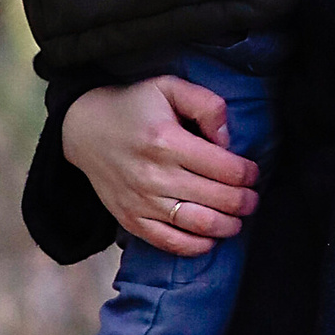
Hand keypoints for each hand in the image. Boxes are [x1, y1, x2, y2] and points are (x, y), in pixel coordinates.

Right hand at [59, 76, 259, 256]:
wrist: (83, 130)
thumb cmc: (133, 106)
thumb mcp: (169, 87)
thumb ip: (206, 105)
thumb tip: (227, 140)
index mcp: (166, 141)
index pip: (226, 168)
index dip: (248, 174)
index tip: (252, 173)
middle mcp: (154, 175)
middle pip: (218, 199)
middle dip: (245, 201)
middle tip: (251, 198)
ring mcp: (141, 201)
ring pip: (200, 225)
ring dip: (228, 226)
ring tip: (238, 219)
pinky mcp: (131, 220)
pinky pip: (171, 243)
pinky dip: (197, 246)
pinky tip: (211, 237)